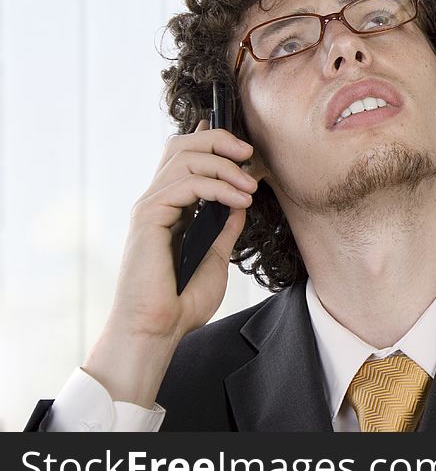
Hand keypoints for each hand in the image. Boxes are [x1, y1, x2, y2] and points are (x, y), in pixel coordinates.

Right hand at [82, 119, 256, 405]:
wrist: (158, 330)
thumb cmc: (182, 302)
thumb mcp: (216, 257)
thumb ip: (226, 228)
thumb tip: (241, 203)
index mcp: (171, 208)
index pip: (184, 158)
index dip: (209, 140)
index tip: (242, 145)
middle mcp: (157, 202)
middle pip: (181, 146)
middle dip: (218, 140)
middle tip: (249, 153)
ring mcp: (151, 207)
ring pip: (185, 158)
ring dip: (225, 166)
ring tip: (250, 186)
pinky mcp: (149, 217)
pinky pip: (186, 185)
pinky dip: (218, 187)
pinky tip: (239, 201)